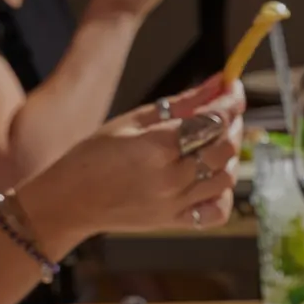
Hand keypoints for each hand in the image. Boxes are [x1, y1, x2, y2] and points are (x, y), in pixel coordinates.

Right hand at [24, 73, 243, 239]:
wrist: (70, 200)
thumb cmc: (94, 155)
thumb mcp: (134, 119)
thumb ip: (182, 102)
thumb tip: (217, 82)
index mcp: (157, 147)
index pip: (213, 120)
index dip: (230, 101)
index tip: (233, 88)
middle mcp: (171, 178)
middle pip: (225, 148)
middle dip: (232, 124)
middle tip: (223, 111)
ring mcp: (175, 204)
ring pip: (226, 177)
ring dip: (229, 155)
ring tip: (214, 142)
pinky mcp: (175, 222)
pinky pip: (217, 211)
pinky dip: (223, 193)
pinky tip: (210, 178)